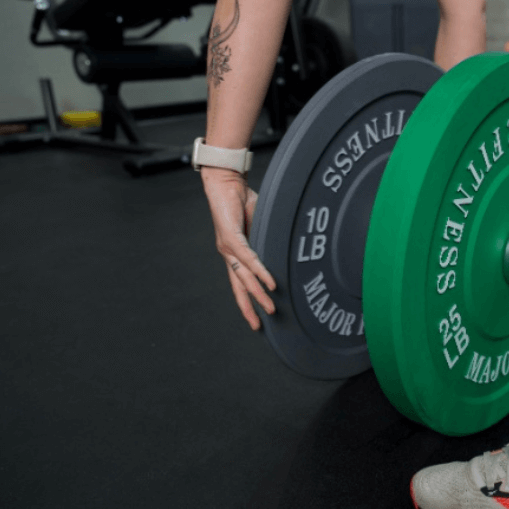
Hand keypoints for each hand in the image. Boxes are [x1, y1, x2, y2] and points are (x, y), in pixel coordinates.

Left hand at [201, 167, 276, 329]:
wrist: (226, 182)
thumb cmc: (241, 200)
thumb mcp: (259, 224)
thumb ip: (266, 239)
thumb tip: (283, 248)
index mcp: (234, 253)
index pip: (241, 281)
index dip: (248, 299)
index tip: (256, 316)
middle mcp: (228, 254)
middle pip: (239, 287)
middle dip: (249, 307)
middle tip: (259, 326)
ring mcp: (228, 248)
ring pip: (244, 277)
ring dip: (257, 294)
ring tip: (270, 308)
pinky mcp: (231, 238)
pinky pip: (248, 260)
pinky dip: (259, 272)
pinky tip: (269, 284)